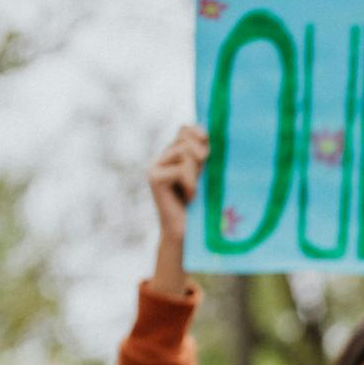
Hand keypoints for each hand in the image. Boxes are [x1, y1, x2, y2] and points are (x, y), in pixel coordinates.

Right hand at [147, 125, 208, 295]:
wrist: (189, 235)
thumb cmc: (203, 207)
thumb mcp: (208, 176)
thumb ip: (206, 155)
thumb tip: (209, 135)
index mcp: (173, 154)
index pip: (186, 129)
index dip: (200, 133)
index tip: (210, 147)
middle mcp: (161, 157)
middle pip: (186, 137)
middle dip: (201, 155)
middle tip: (202, 177)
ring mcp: (154, 166)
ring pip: (185, 152)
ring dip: (197, 172)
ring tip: (194, 191)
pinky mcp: (154, 177)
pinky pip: (181, 169)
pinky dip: (191, 183)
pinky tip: (189, 197)